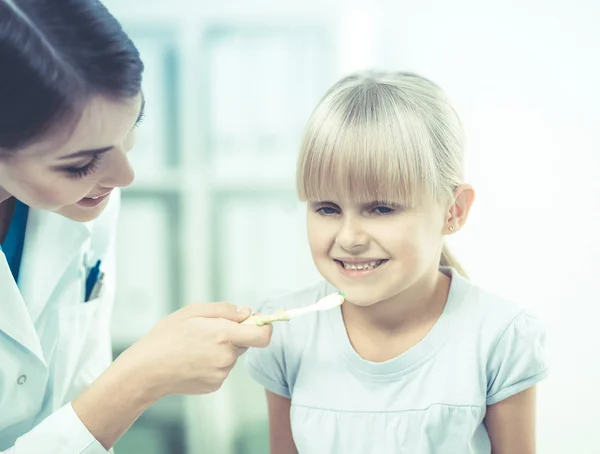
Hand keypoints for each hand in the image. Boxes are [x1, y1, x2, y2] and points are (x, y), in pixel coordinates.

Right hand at [121, 302, 272, 398]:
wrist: (145, 371)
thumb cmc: (166, 337)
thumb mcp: (192, 312)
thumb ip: (224, 310)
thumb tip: (247, 312)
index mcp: (223, 335)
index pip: (263, 335)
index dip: (265, 326)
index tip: (257, 321)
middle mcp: (226, 357)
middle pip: (245, 342)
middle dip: (234, 335)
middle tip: (208, 331)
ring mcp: (221, 374)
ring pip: (232, 355)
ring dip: (221, 349)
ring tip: (195, 346)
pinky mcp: (214, 385)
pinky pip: (222, 369)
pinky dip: (213, 362)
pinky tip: (193, 360)